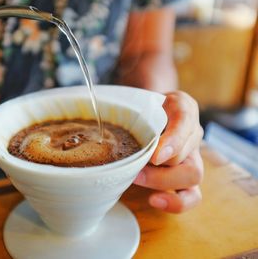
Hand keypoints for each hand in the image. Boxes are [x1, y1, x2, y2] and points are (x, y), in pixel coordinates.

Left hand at [133, 91, 203, 212]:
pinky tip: (155, 200)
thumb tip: (109, 133)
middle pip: (187, 153)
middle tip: (135, 171)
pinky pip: (192, 195)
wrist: (149, 113)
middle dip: (160, 168)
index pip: (184, 118)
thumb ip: (131, 109)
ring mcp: (192, 156)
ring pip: (193, 175)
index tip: (155, 157)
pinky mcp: (186, 177)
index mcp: (183, 108)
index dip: (173, 141)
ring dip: (164, 182)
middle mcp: (192, 133)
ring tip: (139, 180)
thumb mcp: (136, 100)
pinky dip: (176, 202)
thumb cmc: (142, 109)